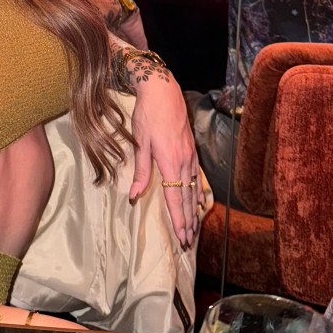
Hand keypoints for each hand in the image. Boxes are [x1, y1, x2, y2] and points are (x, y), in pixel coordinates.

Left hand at [125, 57, 200, 247]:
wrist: (163, 92)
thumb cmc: (148, 116)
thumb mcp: (140, 143)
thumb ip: (141, 171)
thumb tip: (134, 195)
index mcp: (170, 162)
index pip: (176, 198)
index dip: (178, 218)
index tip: (181, 235)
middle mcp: (184, 162)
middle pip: (188, 198)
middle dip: (188, 220)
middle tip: (188, 240)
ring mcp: (190, 156)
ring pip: (194, 189)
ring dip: (194, 210)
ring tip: (194, 227)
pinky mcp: (191, 150)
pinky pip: (197, 177)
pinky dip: (198, 192)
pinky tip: (199, 201)